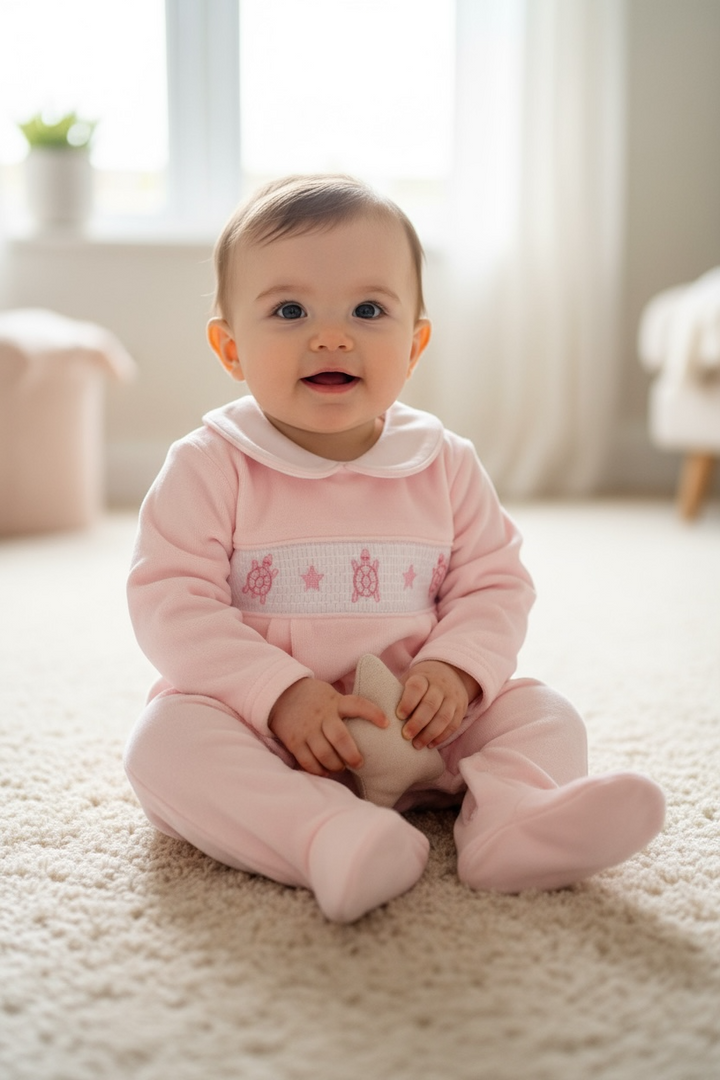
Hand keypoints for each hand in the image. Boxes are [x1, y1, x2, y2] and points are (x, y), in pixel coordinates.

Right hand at [268, 677, 387, 777]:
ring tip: (340, 767)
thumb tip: (371, 724)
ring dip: (335, 765)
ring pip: (324, 753)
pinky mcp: (294, 741)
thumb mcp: (330, 695)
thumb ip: (345, 707)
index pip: (357, 705)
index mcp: (334, 702)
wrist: (280, 694)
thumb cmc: (313, 697)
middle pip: (340, 738)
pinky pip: (307, 761)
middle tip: (359, 763)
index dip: (373, 713)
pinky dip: (318, 770)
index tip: (386, 723)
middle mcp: (322, 716)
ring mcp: (307, 730)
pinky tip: (325, 771)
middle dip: (352, 755)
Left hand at [397, 660, 479, 749]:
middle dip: (417, 723)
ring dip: (429, 733)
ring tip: (416, 745)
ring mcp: (452, 697)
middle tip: (405, 736)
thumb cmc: (421, 683)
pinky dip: (442, 737)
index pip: (417, 687)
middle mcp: (440, 686)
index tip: (399, 716)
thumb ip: (399, 694)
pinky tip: (430, 745)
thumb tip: (381, 714)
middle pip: (430, 705)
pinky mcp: (461, 709)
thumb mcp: (410, 680)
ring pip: (443, 717)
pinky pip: (453, 725)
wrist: (449, 673)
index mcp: (424, 677)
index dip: (408, 702)